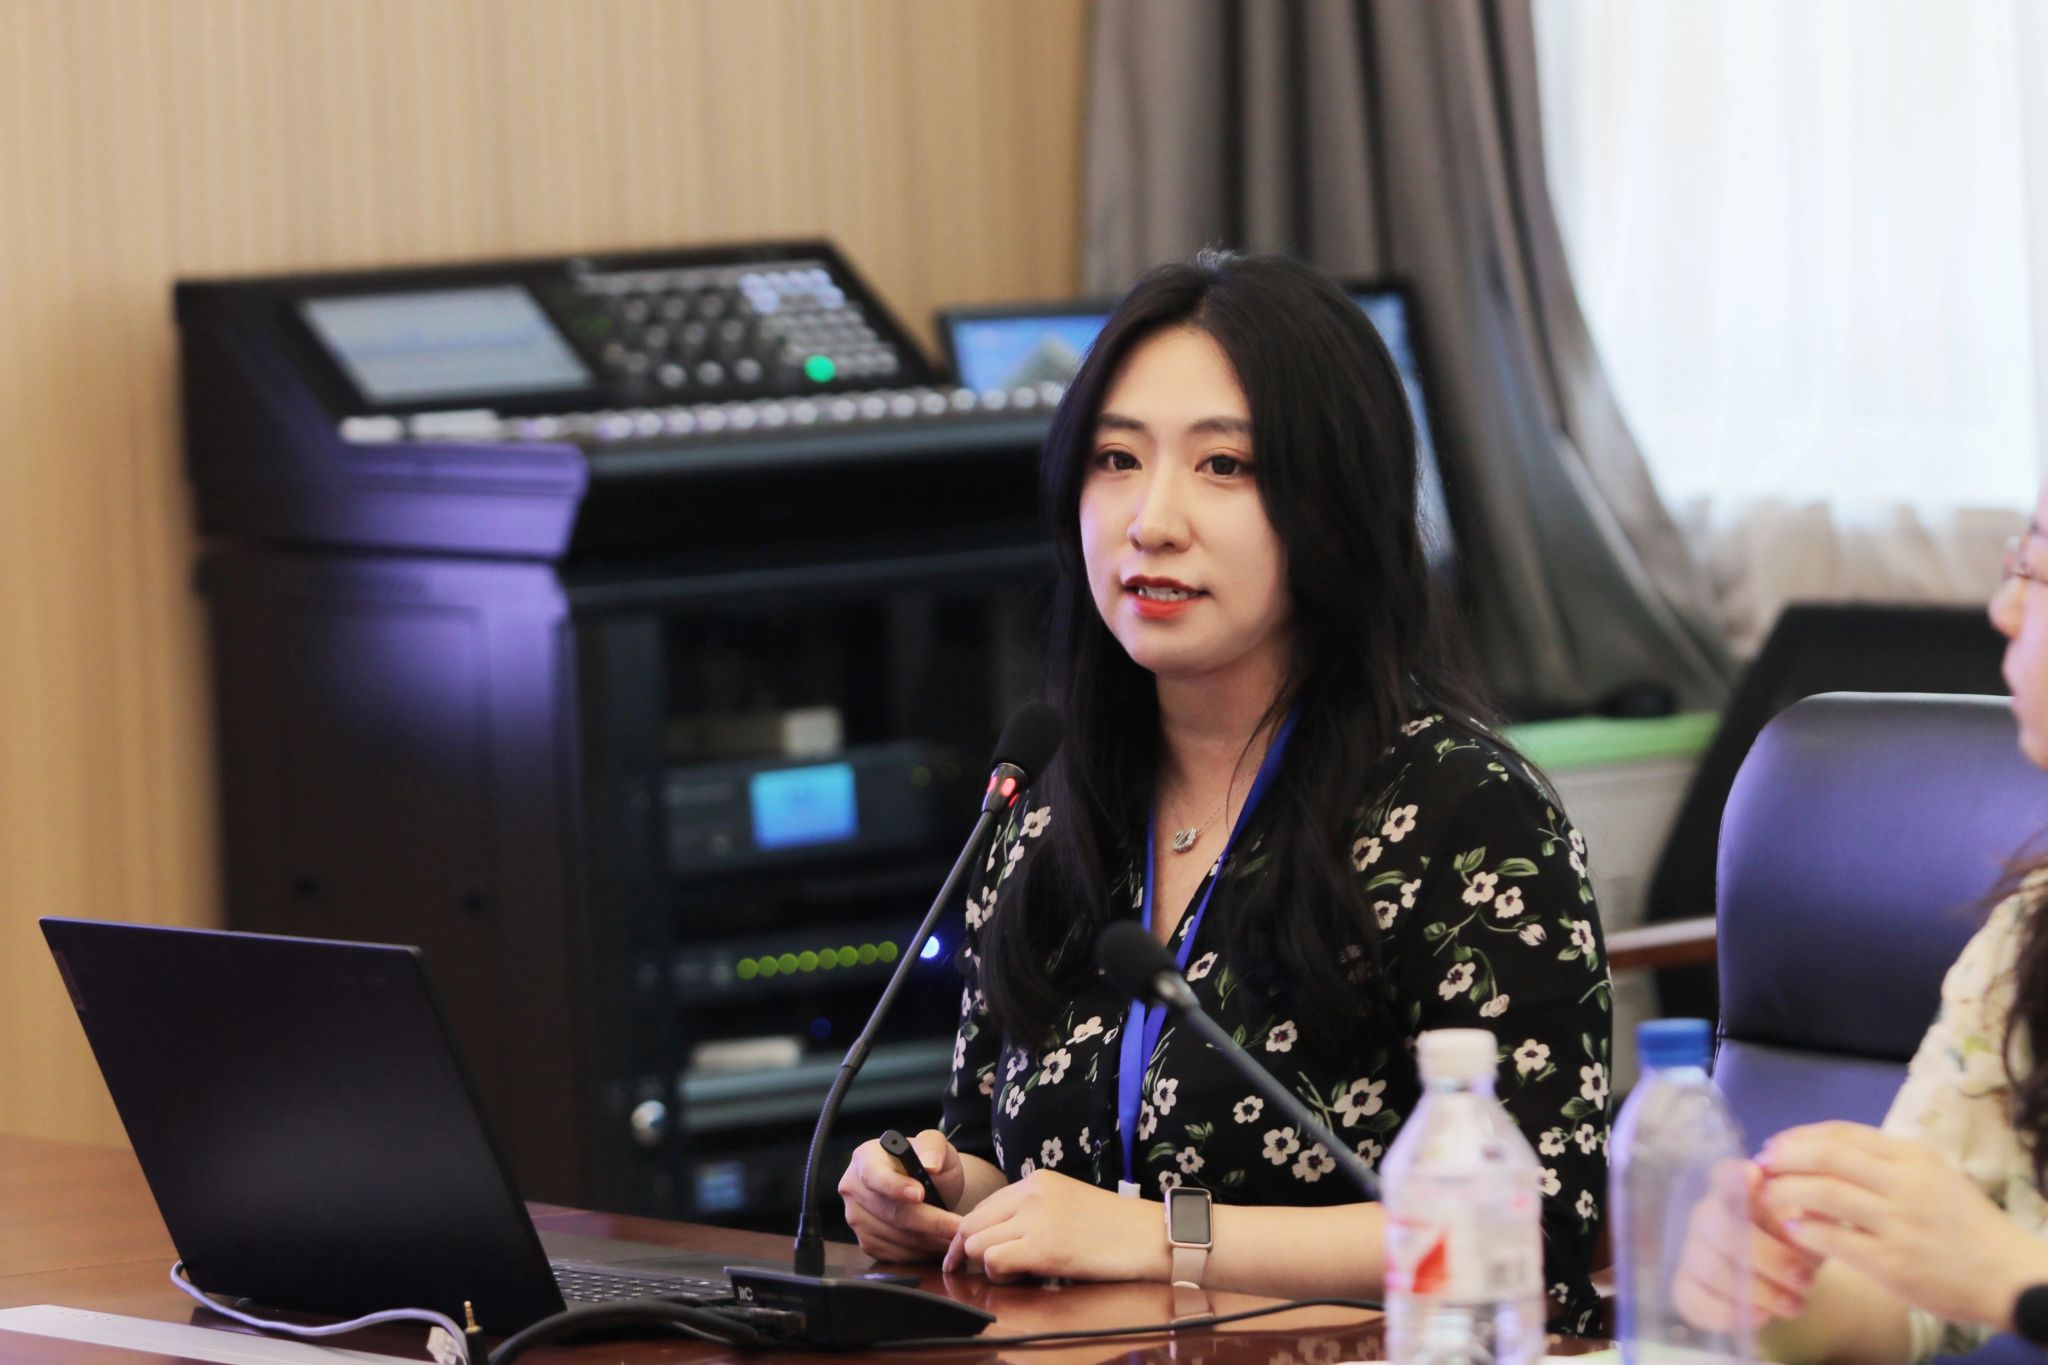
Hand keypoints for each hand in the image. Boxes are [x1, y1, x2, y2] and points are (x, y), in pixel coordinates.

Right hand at [838, 1128, 965, 1262]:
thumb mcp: (937, 1146)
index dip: (895, 1187)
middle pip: (889, 1211)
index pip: (874, 1175)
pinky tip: (938, 1244)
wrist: (928, 1189)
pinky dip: (919, 1253)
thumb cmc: (929, 1163)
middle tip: (958, 1227)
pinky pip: (893, 1254)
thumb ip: (934, 1146)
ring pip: (894, 1237)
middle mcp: (853, 1187)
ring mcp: (855, 1217)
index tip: (920, 1194)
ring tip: (955, 1237)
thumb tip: (930, 1164)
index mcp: (866, 1157)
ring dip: (928, 1240)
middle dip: (929, 1222)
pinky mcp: (865, 1242)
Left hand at [942, 1170, 1169, 1282]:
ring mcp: (1034, 1219)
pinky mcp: (1042, 1248)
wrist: (1149, 1236)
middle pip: (971, 1222)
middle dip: (964, 1250)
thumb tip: (1003, 1235)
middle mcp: (1030, 1194)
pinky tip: (1020, 1279)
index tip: (967, 1253)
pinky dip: (998, 1276)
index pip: (984, 1205)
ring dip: (983, 1265)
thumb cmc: (1116, 1228)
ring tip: (1009, 1274)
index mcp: (1036, 1181)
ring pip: (975, 1243)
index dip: (970, 1233)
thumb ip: (1034, 1211)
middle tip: (970, 1271)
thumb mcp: (1067, 1203)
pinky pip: (994, 1262)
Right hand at [1672, 1159, 1822, 1330]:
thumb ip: (1813, 1217)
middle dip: (1766, 1255)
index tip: (1757, 1178)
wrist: (1784, 1279)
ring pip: (1710, 1267)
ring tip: (1796, 1306)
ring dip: (1757, 1290)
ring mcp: (1693, 1251)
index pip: (1724, 1174)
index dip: (1734, 1176)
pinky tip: (1760, 1317)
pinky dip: (1728, 1312)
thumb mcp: (1812, 1227)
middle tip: (1805, 1279)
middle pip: (1719, 1225)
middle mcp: (1706, 1215)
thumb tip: (1812, 1214)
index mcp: (1737, 1191)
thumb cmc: (1797, 1241)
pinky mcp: (1687, 1286)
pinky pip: (1694, 1299)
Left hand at [1758, 1121, 2047, 1330]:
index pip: (1842, 1133)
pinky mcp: (1890, 1262)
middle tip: (1761, 1167)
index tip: (1776, 1144)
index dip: (1799, 1136)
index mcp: (1912, 1156)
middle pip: (1826, 1156)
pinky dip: (1805, 1230)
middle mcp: (1904, 1183)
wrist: (2008, 1275)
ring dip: (1784, 1193)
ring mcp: (1897, 1222)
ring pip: (1823, 1193)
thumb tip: (1823, 1154)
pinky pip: (1833, 1239)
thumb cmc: (1965, 1224)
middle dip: (1784, 1158)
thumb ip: (1885, 1164)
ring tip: (1767, 1197)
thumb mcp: (1932, 1176)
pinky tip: (1792, 1230)